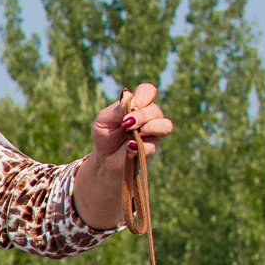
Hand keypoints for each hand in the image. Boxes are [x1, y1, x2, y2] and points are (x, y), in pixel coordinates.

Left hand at [75, 83, 171, 230]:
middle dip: (144, 113)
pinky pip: (150, 147)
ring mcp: (151, 139)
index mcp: (137, 110)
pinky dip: (141, 146)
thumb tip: (129, 103)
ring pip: (164, 126)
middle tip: (130, 120)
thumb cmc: (103, 142)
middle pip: (157, 109)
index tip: (135, 99)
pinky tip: (131, 148)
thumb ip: (116, 112)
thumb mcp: (103, 124)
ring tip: (132, 133)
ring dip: (149, 126)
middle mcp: (148, 123)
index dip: (145, 93)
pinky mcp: (148, 156)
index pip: (148, 92)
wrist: (100, 172)